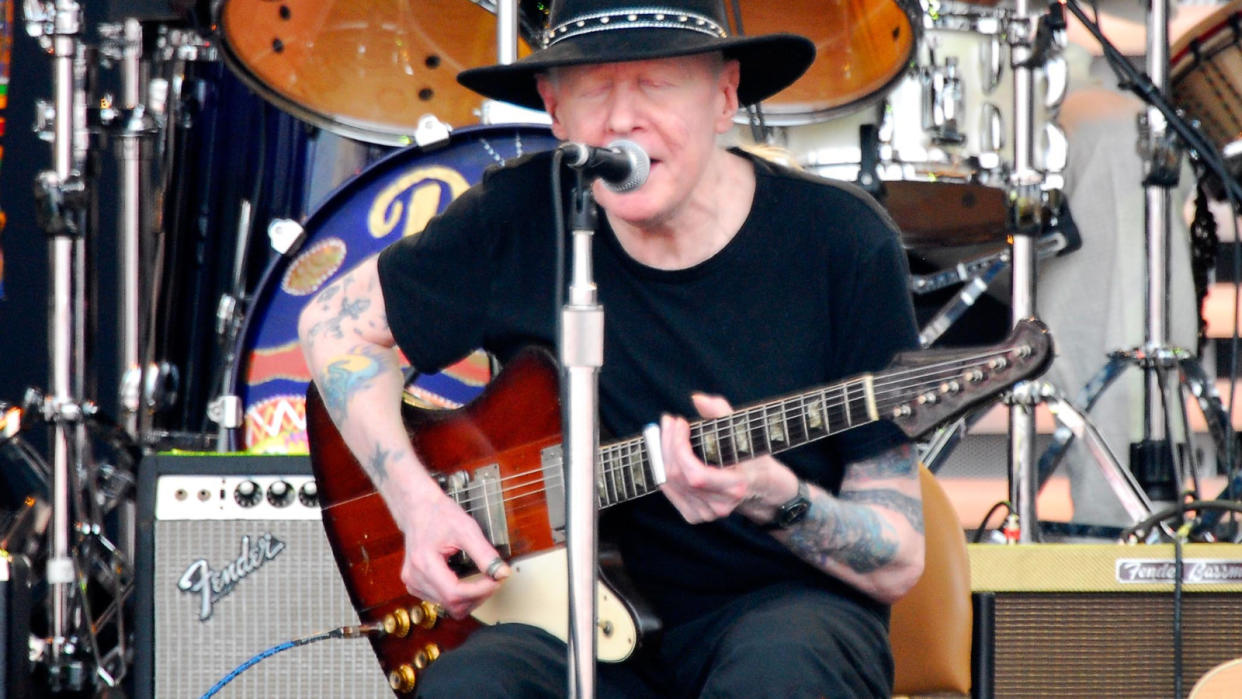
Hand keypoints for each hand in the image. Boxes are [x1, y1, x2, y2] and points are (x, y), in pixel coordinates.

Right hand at [393, 480, 509, 618]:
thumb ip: (485, 553)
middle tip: (493, 579)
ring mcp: (413, 584)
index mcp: (424, 564)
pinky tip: (467, 582)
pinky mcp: (416, 586)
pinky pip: (441, 602)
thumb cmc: (439, 514)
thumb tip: (502, 573)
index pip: (455, 593)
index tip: (497, 580)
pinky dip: (459, 596)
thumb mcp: (466, 529)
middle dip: (478, 596)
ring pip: (448, 607)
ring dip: (470, 598)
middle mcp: (414, 578)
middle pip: (452, 605)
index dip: (480, 591)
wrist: (418, 508)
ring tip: (482, 580)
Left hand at [658, 393, 797, 524]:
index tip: (680, 422)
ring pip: (670, 482)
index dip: (679, 448)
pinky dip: (663, 470)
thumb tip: (697, 399)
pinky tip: (668, 453)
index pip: (695, 475)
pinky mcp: (696, 516)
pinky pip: (670, 491)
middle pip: (678, 476)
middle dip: (668, 444)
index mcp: (736, 487)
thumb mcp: (745, 432)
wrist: (762, 487)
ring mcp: (707, 514)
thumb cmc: (753, 455)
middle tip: (669, 421)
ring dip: (663, 453)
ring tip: (667, 431)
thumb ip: (722, 412)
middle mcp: (720, 506)